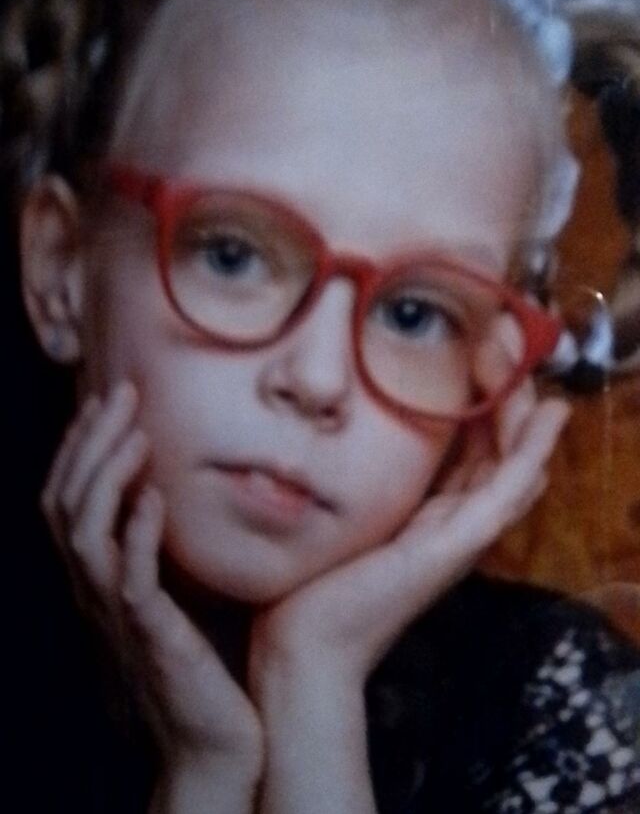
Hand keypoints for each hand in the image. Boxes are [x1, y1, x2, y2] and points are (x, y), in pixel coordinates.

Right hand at [40, 380, 262, 775]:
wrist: (211, 741)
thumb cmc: (201, 663)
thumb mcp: (175, 593)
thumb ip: (164, 548)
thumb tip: (174, 492)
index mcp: (101, 579)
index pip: (68, 501)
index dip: (80, 449)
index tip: (107, 402)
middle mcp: (96, 593)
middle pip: (65, 504)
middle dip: (89, 442)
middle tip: (120, 392)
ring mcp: (117, 616)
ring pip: (84, 533)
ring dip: (106, 475)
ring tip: (136, 430)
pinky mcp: (150, 638)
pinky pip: (130, 580)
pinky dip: (137, 534)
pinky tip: (155, 497)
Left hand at [249, 382, 569, 690]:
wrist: (306, 643)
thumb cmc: (315, 581)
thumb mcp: (343, 517)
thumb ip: (357, 482)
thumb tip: (342, 432)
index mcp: (430, 515)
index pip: (474, 451)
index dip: (485, 405)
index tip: (479, 353)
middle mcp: (454, 523)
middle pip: (500, 454)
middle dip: (508, 398)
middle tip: (505, 341)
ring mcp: (461, 537)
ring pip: (514, 466)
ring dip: (525, 414)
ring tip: (525, 362)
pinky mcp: (456, 547)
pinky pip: (506, 492)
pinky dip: (531, 452)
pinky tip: (547, 415)